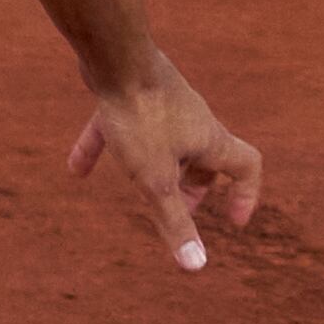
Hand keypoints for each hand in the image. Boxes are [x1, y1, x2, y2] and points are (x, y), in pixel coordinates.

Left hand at [65, 55, 262, 271]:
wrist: (115, 56)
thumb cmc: (141, 116)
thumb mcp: (155, 180)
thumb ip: (174, 222)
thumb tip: (196, 266)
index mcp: (210, 139)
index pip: (247, 166)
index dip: (247, 194)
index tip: (233, 219)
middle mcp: (193, 120)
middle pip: (205, 157)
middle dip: (195, 187)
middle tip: (180, 211)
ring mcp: (162, 104)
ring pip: (167, 142)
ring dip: (157, 168)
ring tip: (136, 192)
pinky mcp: (131, 94)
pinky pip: (123, 126)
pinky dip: (107, 147)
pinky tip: (76, 169)